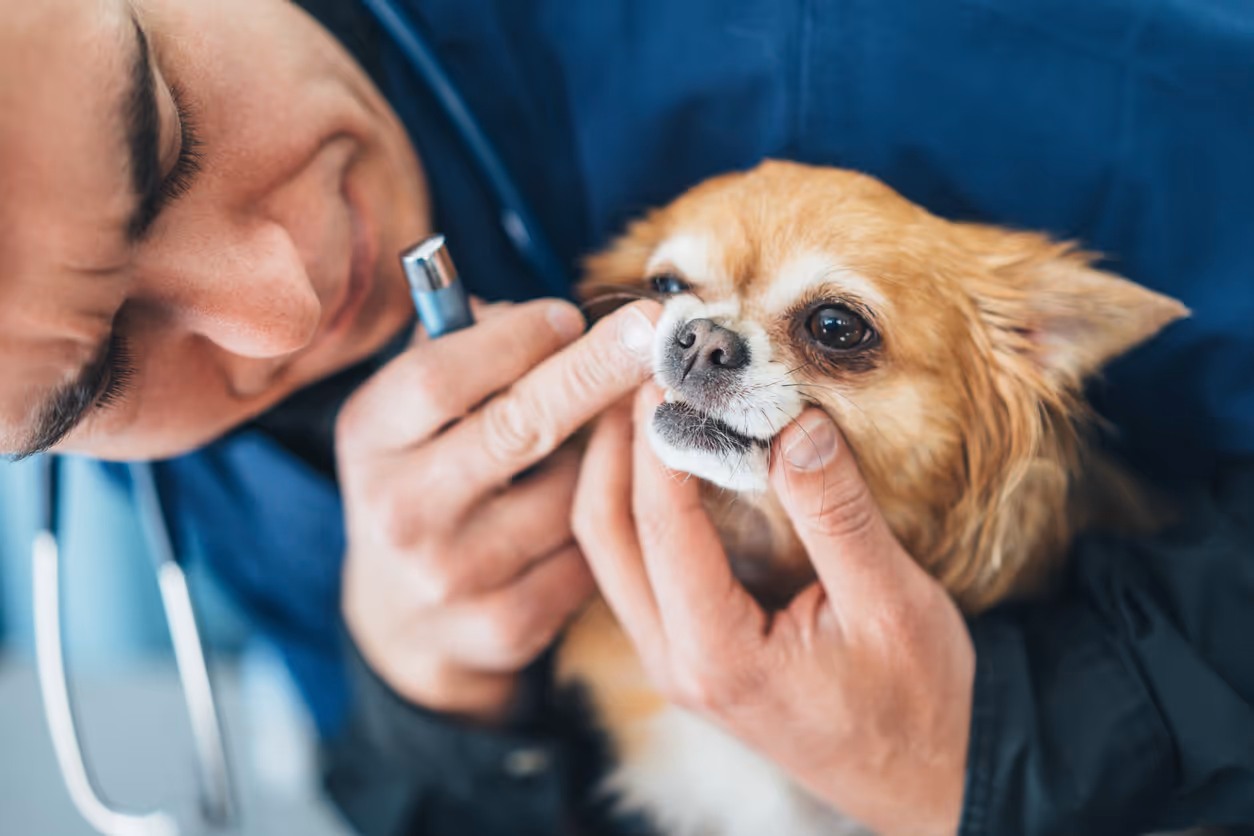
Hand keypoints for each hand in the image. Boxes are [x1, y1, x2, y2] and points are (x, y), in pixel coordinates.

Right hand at [338, 299, 659, 722]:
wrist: (402, 613)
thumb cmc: (428, 472)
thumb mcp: (412, 410)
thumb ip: (464, 348)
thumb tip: (553, 318)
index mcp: (370, 439)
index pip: (440, 378)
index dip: (514, 339)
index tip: (569, 315)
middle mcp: (400, 511)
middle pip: (515, 427)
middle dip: (593, 371)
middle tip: (653, 331)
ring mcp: (451, 576)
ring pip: (569, 491)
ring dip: (598, 457)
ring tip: (582, 448)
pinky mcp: (506, 625)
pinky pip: (589, 550)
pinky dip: (602, 519)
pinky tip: (586, 509)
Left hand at [573, 385, 973, 835]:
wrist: (926, 779)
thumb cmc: (918, 700)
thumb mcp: (892, 603)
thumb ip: (837, 513)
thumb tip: (792, 420)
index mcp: (718, 653)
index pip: (661, 523)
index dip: (658, 434)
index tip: (669, 364)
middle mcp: (674, 660)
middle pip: (603, 532)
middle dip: (612, 441)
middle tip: (638, 363)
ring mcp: (671, 658)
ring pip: (606, 548)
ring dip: (614, 468)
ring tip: (641, 392)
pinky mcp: (684, 648)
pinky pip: (632, 564)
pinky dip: (635, 501)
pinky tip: (661, 452)